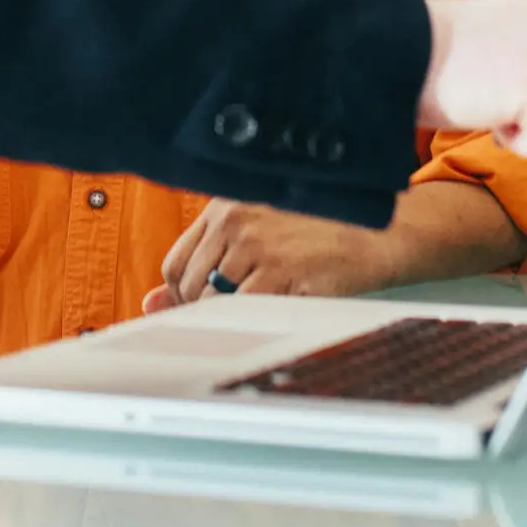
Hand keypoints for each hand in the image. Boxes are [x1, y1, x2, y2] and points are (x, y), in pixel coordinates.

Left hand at [145, 199, 393, 314]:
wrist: (376, 233)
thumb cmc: (315, 232)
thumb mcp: (255, 231)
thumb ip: (203, 261)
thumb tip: (150, 303)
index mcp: (224, 206)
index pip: (176, 262)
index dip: (183, 294)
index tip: (201, 306)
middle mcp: (236, 221)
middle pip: (189, 286)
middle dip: (202, 310)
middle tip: (235, 314)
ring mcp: (259, 247)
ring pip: (214, 303)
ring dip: (229, 318)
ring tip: (260, 310)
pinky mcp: (285, 272)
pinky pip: (246, 311)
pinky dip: (253, 321)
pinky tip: (276, 312)